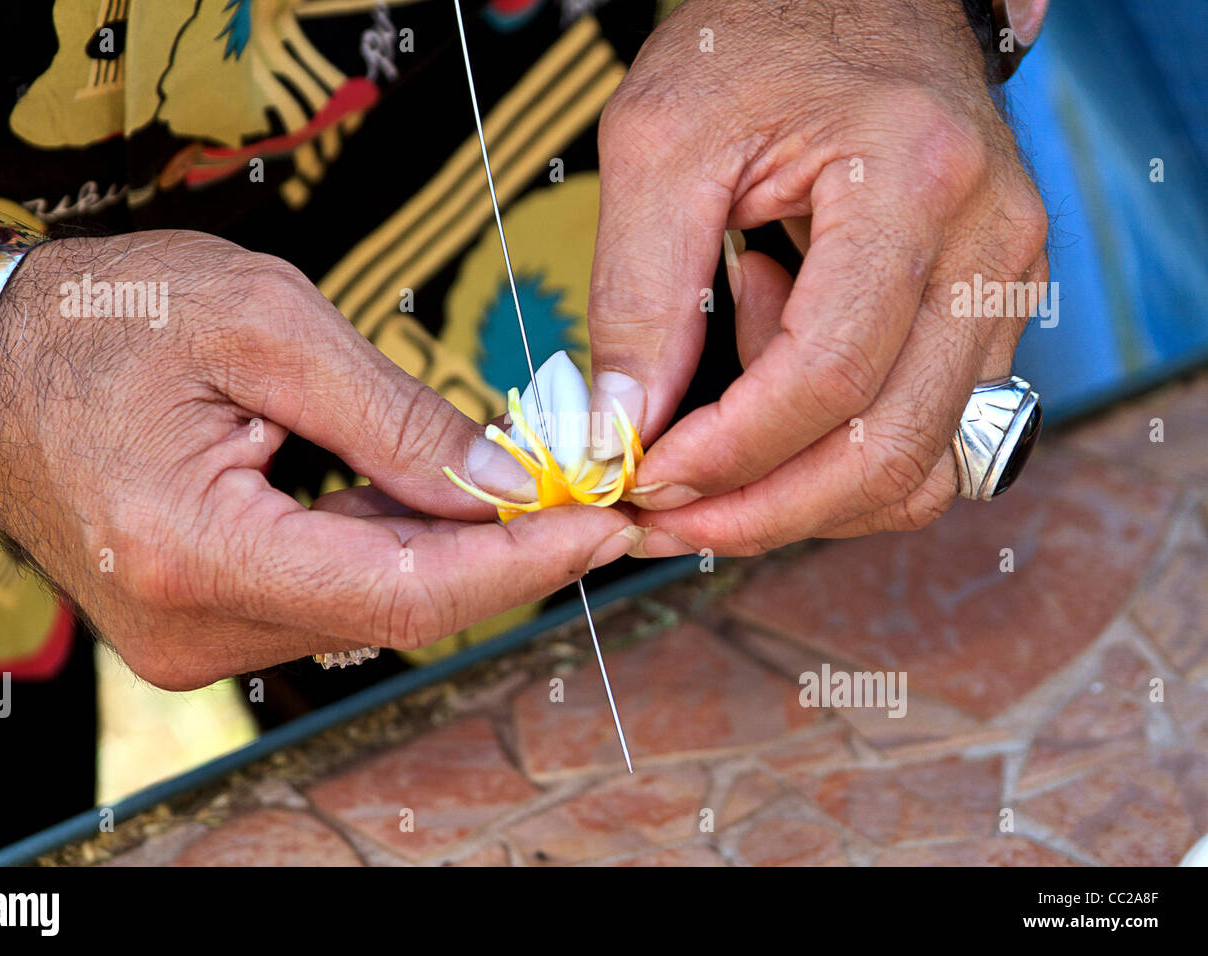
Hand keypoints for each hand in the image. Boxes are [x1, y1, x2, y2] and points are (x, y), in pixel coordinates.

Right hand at [0, 231, 634, 688]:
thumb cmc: (104, 322)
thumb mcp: (264, 327)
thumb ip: (394, 417)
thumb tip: (505, 480)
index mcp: (195, 548)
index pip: (403, 591)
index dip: (518, 565)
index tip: (602, 527)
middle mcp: (191, 623)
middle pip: (395, 609)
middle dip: (501, 554)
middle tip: (582, 495)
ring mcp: (192, 637)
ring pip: (367, 608)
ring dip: (447, 548)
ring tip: (504, 478)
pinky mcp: (200, 623)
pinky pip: (326, 598)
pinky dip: (388, 549)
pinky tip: (423, 495)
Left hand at [586, 0, 1047, 555]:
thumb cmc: (763, 43)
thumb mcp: (661, 145)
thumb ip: (636, 295)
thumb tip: (621, 432)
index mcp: (914, 183)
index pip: (829, 376)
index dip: (730, 454)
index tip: (646, 481)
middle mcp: (987, 247)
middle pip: (890, 451)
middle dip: (761, 510)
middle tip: (667, 518)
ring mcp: (1003, 287)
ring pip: (918, 467)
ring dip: (800, 486)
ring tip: (726, 397)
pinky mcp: (988, 315)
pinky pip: (923, 437)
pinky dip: (837, 450)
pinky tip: (778, 371)